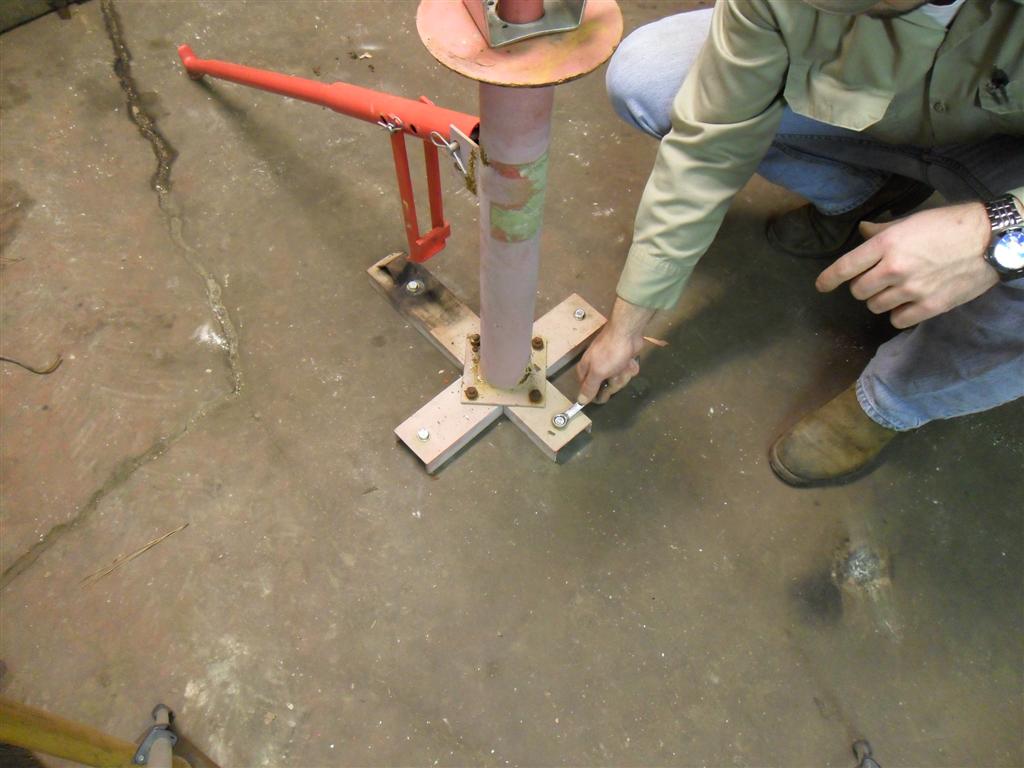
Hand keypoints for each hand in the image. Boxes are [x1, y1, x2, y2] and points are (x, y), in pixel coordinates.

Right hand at [576, 297, 653, 403]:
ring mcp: (610, 365)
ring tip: (624, 363)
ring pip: (618, 380)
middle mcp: (596, 368)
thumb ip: (589, 387)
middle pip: (605, 387)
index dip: (597, 394)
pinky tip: (630, 360)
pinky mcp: (622, 361)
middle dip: (615, 381)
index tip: (605, 395)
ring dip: (623, 373)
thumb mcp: (598, 372)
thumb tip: (580, 401)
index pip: (588, 391)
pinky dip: (630, 367)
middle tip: (616, 372)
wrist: (627, 333)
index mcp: (586, 370)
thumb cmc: (610, 352)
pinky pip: (626, 372)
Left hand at [815, 202, 997, 328]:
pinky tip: (907, 303)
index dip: (828, 279)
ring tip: (894, 289)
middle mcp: (894, 269)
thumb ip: (882, 231)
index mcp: (886, 244)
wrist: (992, 239)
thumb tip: (862, 232)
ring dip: (879, 300)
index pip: (844, 267)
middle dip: (861, 287)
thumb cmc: (951, 225)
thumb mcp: (912, 220)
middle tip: (875, 280)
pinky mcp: (929, 306)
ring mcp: (912, 290)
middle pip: (857, 291)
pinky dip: (898, 313)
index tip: (821, 286)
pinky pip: (897, 320)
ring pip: (875, 306)